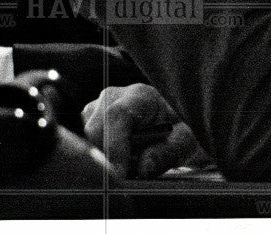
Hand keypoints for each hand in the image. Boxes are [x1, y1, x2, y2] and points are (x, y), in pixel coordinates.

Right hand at [81, 83, 205, 177]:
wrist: (173, 126)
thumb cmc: (180, 131)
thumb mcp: (185, 141)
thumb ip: (167, 153)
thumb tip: (143, 168)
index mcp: (140, 95)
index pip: (116, 115)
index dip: (114, 145)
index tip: (119, 174)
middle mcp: (112, 97)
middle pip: (94, 130)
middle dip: (110, 158)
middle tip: (133, 171)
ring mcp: (95, 110)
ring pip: (86, 143)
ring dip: (107, 160)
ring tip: (131, 160)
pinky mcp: (86, 125)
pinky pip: (85, 149)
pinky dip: (101, 160)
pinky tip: (119, 159)